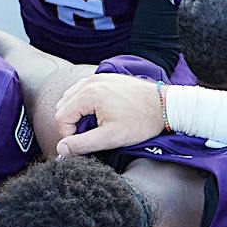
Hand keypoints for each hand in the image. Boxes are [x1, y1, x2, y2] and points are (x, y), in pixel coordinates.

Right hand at [51, 72, 165, 156]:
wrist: (165, 105)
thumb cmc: (141, 121)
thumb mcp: (111, 138)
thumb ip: (82, 144)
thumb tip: (61, 149)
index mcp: (89, 94)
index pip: (61, 117)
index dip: (68, 135)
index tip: (83, 144)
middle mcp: (90, 81)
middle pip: (63, 106)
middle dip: (71, 124)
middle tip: (89, 136)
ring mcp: (98, 77)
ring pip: (71, 97)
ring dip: (77, 113)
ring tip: (95, 125)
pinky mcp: (105, 77)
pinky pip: (83, 90)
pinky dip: (84, 103)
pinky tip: (99, 113)